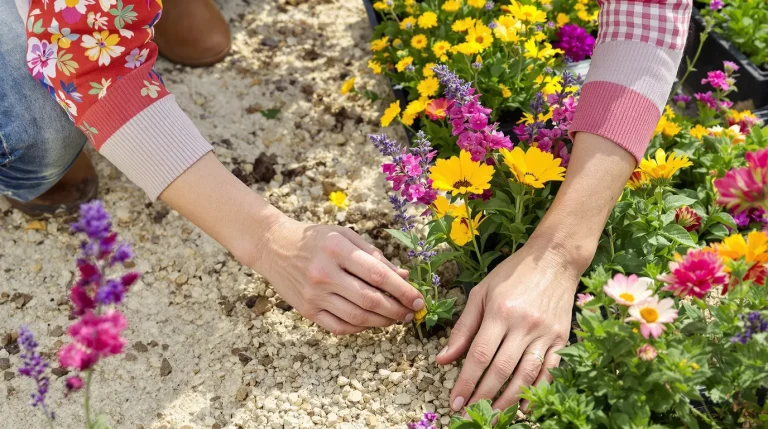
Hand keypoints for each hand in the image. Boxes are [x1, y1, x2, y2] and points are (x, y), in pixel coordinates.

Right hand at [254, 216, 424, 334]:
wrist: (274, 246)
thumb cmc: (315, 239)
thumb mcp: (345, 236)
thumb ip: (374, 255)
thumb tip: (404, 276)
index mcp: (337, 249)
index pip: (378, 275)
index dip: (403, 290)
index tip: (419, 299)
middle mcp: (324, 273)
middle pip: (370, 300)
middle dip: (397, 309)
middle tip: (411, 312)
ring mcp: (314, 294)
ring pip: (356, 317)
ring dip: (382, 322)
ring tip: (396, 318)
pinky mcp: (307, 310)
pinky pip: (339, 327)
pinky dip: (360, 329)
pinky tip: (371, 323)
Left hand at [435, 239, 579, 411]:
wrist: (555, 259)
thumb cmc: (512, 274)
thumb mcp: (481, 292)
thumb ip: (463, 327)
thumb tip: (444, 359)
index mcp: (500, 312)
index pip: (479, 355)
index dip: (466, 382)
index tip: (454, 402)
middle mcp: (523, 325)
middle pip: (501, 370)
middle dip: (483, 398)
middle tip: (468, 417)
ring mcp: (545, 333)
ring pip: (525, 375)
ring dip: (507, 401)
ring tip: (492, 418)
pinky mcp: (562, 339)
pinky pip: (549, 371)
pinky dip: (537, 391)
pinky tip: (524, 408)